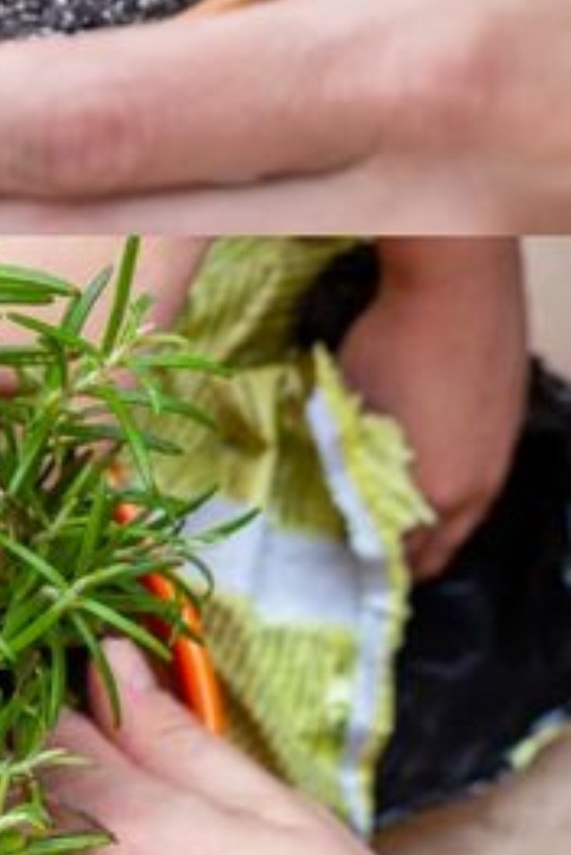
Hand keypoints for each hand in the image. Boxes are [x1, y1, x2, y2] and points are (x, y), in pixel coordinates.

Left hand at [341, 240, 527, 579]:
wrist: (459, 287)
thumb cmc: (391, 345)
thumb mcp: (350, 410)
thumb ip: (350, 461)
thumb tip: (344, 488)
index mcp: (434, 494)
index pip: (404, 559)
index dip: (374, 567)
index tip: (347, 568)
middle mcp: (477, 488)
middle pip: (443, 547)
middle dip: (409, 556)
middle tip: (373, 554)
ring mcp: (501, 456)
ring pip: (467, 512)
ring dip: (435, 521)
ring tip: (400, 517)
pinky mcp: (510, 424)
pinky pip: (481, 474)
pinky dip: (456, 484)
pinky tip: (433, 468)